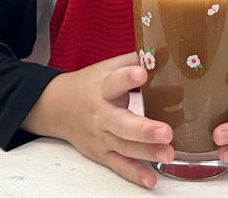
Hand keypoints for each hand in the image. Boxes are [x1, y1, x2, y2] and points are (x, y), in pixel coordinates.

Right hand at [22, 52, 173, 188]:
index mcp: (102, 88)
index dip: (127, 77)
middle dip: (144, 129)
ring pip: (123, 146)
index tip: (142, 73)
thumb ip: (134, 59)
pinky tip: (150, 179)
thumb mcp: (108, 67)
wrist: (57, 107)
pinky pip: (118, 165)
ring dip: (147, 152)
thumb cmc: (91, 84)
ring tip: (169, 153)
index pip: (115, 82)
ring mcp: (100, 137)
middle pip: (121, 123)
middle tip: (166, 131)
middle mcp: (100, 115)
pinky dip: (134, 174)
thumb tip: (163, 48)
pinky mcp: (101, 154)